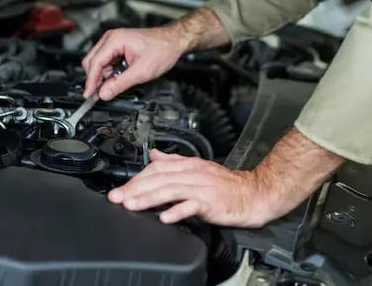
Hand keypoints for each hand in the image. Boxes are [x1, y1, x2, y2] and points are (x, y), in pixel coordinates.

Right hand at [82, 26, 182, 99]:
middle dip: (95, 78)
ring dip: (103, 75)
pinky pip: (106, 61)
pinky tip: (119, 77)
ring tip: (117, 83)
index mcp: (115, 40)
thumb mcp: (141, 71)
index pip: (94, 62)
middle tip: (100, 94)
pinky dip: (109, 72)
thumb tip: (104, 93)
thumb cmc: (162, 49)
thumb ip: (120, 83)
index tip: (89, 95)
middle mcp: (111, 38)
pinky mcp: (117, 46)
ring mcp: (114, 41)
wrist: (173, 41)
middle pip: (92, 61)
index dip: (90, 81)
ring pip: (98, 62)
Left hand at [107, 149, 273, 227]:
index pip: (157, 166)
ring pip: (170, 190)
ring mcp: (201, 187)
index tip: (122, 188)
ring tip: (132, 205)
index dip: (137, 177)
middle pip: (159, 178)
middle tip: (118, 197)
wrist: (252, 193)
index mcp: (188, 164)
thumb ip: (174, 160)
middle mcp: (193, 173)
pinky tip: (164, 217)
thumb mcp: (198, 167)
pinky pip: (191, 205)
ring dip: (148, 198)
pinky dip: (177, 211)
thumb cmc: (225, 184)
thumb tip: (153, 154)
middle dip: (135, 188)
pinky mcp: (211, 202)